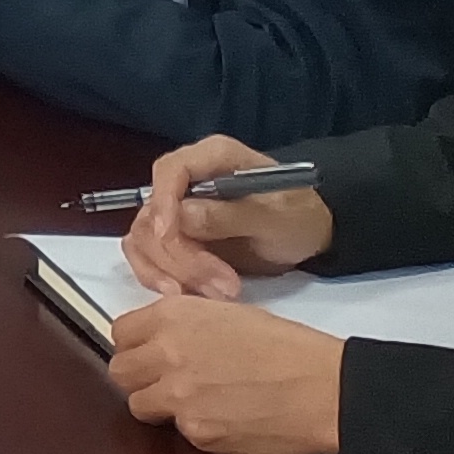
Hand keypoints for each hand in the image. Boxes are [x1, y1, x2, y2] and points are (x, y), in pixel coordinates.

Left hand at [106, 297, 343, 453]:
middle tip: (165, 381)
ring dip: (161, 407)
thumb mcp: (227, 314)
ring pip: (142, 407)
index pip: (121, 332)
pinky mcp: (199, 435)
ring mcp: (179, 399)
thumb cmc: (286, 346)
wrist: (325, 389)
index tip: (149, 353)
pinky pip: (182, 434)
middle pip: (120, 372)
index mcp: (173, 317)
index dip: (135, 345)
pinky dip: (198, 429)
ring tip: (196, 403)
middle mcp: (166, 355)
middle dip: (139, 377)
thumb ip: (184, 325)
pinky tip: (227, 419)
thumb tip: (160, 339)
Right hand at [123, 135, 335, 299]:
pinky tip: (192, 295)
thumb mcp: (274, 216)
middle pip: (152, 213)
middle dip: (181, 255)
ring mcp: (176, 210)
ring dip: (173, 272)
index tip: (168, 237)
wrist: (309, 232)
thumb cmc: (297, 215)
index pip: (169, 171)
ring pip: (144, 240)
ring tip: (218, 295)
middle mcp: (185, 180)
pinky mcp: (176, 238)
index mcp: (211, 158)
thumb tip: (181, 217)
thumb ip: (229, 215)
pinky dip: (163, 279)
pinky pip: (149, 258)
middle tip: (223, 287)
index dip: (162, 203)